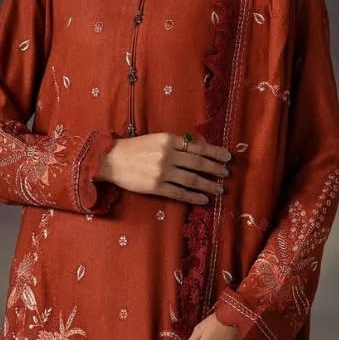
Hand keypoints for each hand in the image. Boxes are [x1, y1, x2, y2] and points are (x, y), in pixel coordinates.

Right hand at [98, 132, 231, 203]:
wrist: (111, 160)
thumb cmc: (134, 148)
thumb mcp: (155, 139)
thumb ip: (175, 144)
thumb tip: (198, 149)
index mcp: (168, 139)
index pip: (197, 147)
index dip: (214, 152)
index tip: (227, 157)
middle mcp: (167, 154)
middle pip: (198, 163)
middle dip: (215, 169)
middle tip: (226, 174)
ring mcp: (162, 172)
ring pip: (191, 179)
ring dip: (208, 185)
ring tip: (219, 189)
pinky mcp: (156, 186)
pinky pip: (179, 193)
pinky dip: (193, 197)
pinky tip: (204, 200)